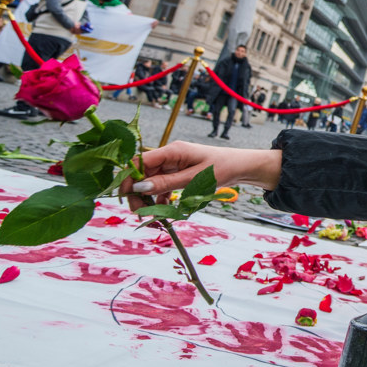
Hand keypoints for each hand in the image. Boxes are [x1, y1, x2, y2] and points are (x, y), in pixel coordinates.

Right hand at [121, 141, 282, 209]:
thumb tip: (139, 188)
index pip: (140, 162)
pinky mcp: (178, 174)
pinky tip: (162, 209)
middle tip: (138, 212)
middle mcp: (170, 156)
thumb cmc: (222, 168)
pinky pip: (162, 186)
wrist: (242, 168)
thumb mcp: (194, 179)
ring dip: (147, 198)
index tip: (123, 197)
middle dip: (137, 193)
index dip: (128, 178)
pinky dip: (159, 198)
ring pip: (150, 182)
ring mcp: (174, 165)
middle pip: (143, 174)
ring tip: (150, 215)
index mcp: (172, 151)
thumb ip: (166, 184)